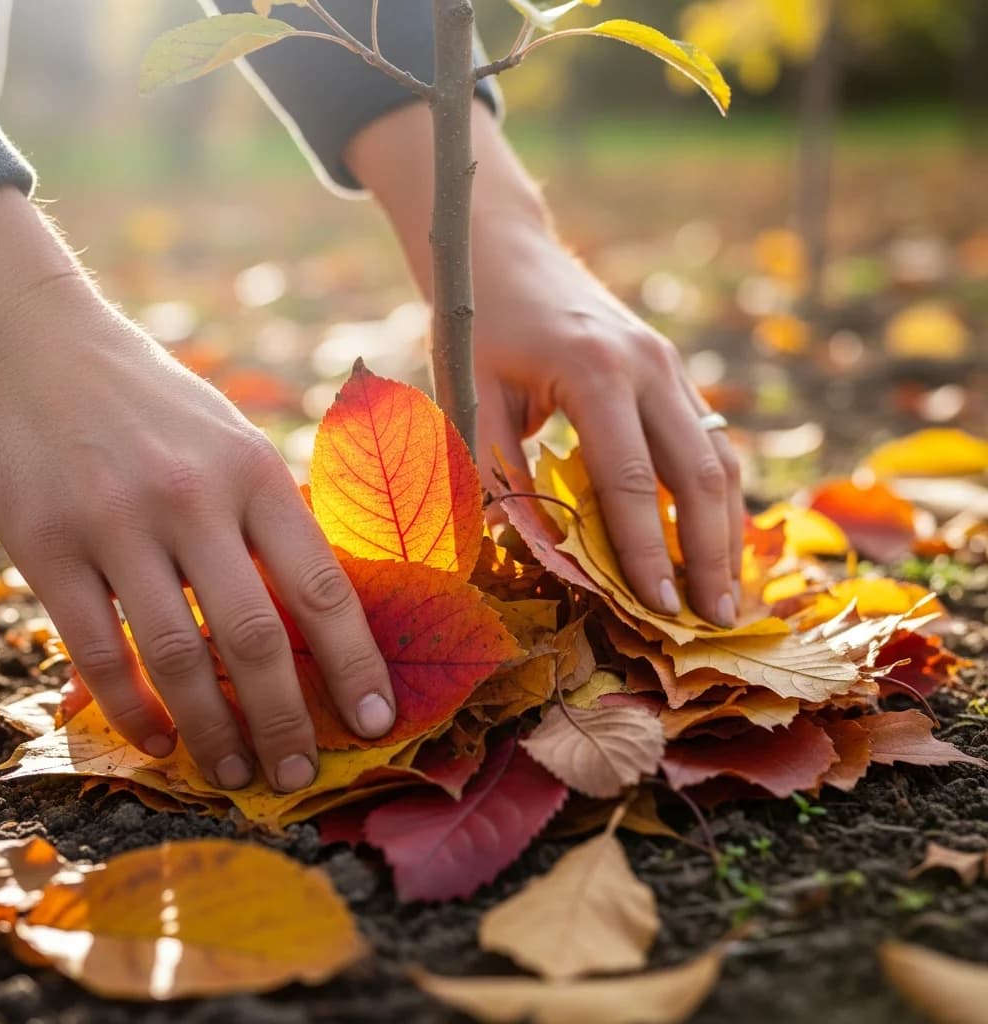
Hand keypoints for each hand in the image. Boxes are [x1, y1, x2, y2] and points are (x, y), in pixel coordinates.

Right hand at [0, 187, 396, 790]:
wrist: (39, 347)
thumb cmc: (157, 407)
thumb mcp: (232, 441)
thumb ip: (270, 520)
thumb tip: (317, 613)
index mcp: (255, 472)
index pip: (320, 584)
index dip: (355, 661)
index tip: (376, 720)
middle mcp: (194, 498)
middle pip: (255, 635)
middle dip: (284, 720)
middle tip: (298, 776)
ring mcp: (117, 523)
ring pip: (177, 655)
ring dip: (211, 729)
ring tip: (232, 773)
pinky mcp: (47, 546)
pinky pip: (98, 649)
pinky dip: (131, 707)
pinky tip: (156, 739)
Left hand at [347, 104, 742, 625]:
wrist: (505, 251)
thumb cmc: (479, 325)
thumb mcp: (473, 398)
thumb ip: (503, 475)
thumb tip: (544, 556)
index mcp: (596, 372)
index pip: (631, 483)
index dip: (646, 552)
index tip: (657, 610)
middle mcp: (649, 367)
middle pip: (699, 475)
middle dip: (709, 555)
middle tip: (713, 621)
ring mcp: (670, 365)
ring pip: (719, 459)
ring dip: (726, 530)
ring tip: (724, 594)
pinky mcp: (673, 371)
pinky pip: (708, 441)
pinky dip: (715, 497)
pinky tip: (712, 540)